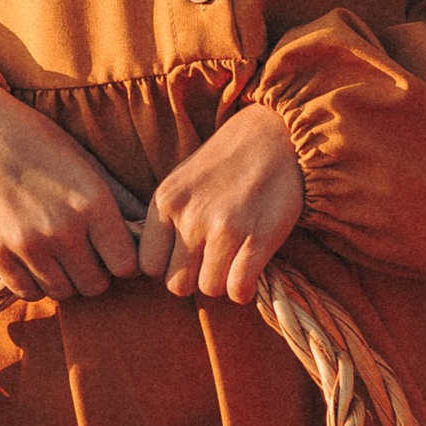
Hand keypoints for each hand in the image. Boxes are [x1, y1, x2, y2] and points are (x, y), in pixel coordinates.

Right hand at [0, 82, 136, 297]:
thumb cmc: (41, 145)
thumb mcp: (88, 166)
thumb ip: (120, 202)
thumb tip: (150, 234)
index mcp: (93, 204)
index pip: (126, 265)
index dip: (123, 261)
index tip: (113, 250)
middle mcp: (62, 228)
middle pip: (95, 286)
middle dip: (95, 273)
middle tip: (85, 254)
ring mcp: (27, 244)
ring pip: (63, 292)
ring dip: (65, 279)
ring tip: (59, 254)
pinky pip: (28, 292)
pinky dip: (35, 283)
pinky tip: (35, 260)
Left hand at [137, 103, 304, 304]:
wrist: (277, 136)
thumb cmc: (228, 162)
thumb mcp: (182, 181)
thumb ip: (168, 220)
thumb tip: (158, 268)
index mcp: (165, 201)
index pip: (149, 265)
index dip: (170, 267)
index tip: (188, 256)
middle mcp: (190, 217)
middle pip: (177, 285)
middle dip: (196, 279)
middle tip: (214, 262)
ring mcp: (224, 228)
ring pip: (210, 289)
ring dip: (224, 282)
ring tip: (235, 261)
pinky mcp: (259, 237)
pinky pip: (239, 288)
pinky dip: (245, 289)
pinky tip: (251, 272)